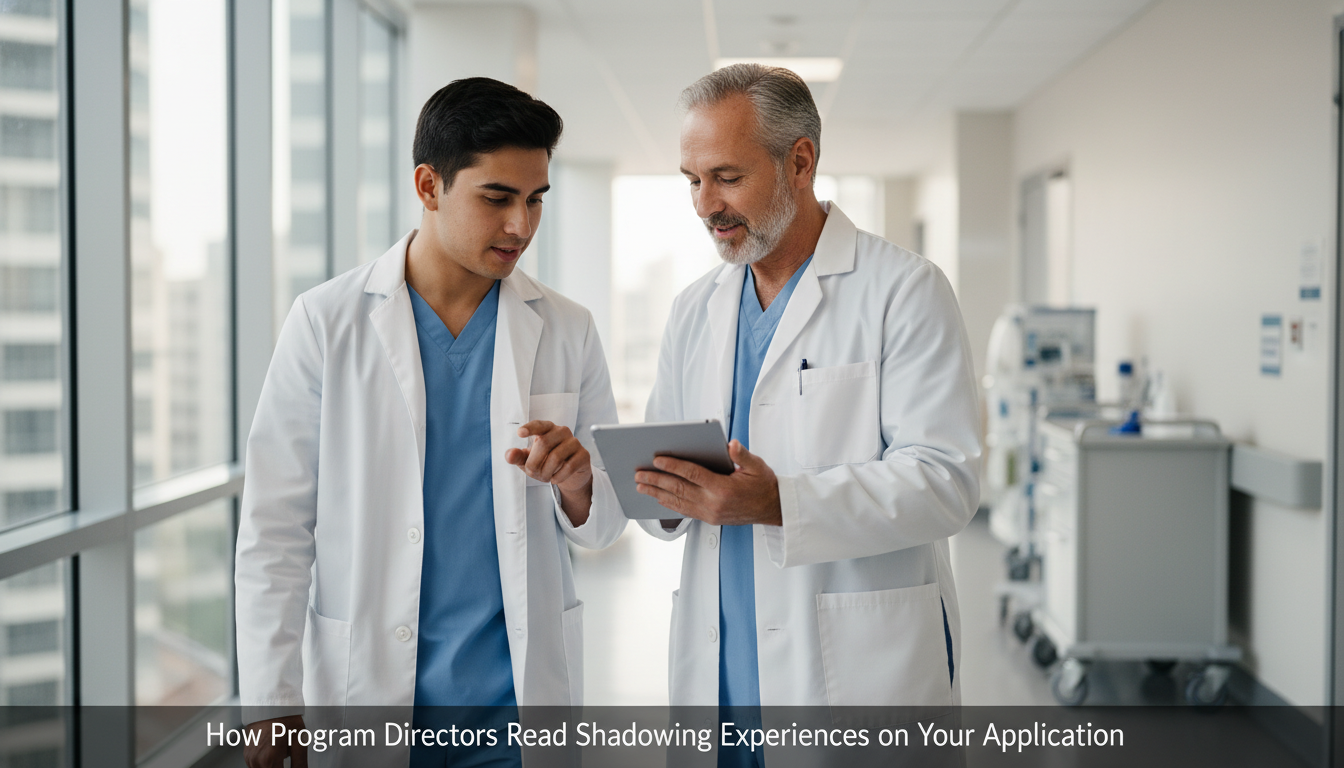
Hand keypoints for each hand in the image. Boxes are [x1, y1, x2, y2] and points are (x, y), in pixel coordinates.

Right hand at [244, 715, 306, 767]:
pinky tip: (275, 749)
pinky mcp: (247, 754)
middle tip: (288, 752)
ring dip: (274, 765)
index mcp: (268, 759)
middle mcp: (255, 761)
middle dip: (280, 766)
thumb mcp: (299, 739)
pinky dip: (267, 761)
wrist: (269, 703)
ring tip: (281, 749)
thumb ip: (300, 762)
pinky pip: (258, 765)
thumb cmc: (284, 717)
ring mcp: (249, 758)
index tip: (294, 766)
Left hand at [504, 420, 592, 491]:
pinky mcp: (584, 454)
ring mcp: (574, 442)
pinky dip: (558, 476)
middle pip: (544, 444)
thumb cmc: (547, 463)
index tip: (520, 433)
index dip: (530, 428)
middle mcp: (562, 431)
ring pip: (556, 456)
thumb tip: (509, 455)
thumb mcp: (529, 461)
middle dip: (534, 463)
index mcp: (547, 429)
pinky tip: (555, 479)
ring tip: (545, 477)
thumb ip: (518, 457)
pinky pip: (569, 466)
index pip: (539, 424)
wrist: (571, 474)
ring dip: (546, 472)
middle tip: (533, 473)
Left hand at [635, 440, 780, 525]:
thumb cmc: (765, 485)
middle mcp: (713, 504)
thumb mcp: (757, 466)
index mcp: (723, 489)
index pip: (692, 475)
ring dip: (656, 493)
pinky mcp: (709, 519)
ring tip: (641, 486)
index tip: (657, 459)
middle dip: (656, 480)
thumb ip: (742, 455)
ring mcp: (710, 514)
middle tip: (639, 474)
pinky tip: (658, 497)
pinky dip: (668, 503)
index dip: (673, 466)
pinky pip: (684, 511)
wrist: (774, 510)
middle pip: (678, 489)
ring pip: (677, 502)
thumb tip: (731, 444)